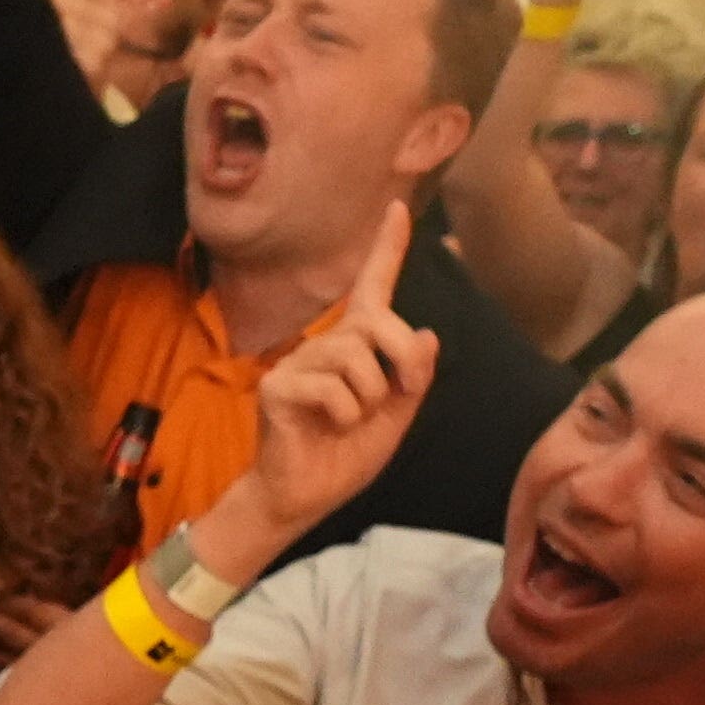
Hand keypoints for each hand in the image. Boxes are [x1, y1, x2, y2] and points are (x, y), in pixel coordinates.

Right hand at [232, 203, 439, 548]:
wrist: (304, 496)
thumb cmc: (346, 454)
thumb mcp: (397, 416)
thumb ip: (414, 376)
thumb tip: (426, 332)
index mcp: (356, 347)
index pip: (373, 288)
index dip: (387, 248)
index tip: (397, 207)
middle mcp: (324, 345)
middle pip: (376, 323)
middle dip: (401, 359)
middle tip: (400, 395)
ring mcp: (297, 362)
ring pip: (356, 359)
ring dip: (370, 399)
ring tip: (351, 421)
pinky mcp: (278, 386)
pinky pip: (332, 390)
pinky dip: (345, 416)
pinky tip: (326, 428)